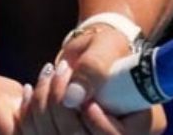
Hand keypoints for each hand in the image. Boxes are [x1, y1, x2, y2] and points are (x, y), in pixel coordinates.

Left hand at [17, 25, 167, 134]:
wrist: (91, 52)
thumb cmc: (107, 46)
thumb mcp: (105, 49)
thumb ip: (93, 69)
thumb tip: (72, 98)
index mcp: (141, 122)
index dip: (97, 122)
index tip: (85, 99)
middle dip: (62, 108)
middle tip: (56, 73)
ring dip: (43, 107)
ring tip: (47, 74)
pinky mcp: (66, 133)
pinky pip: (40, 134)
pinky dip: (31, 114)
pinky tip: (32, 90)